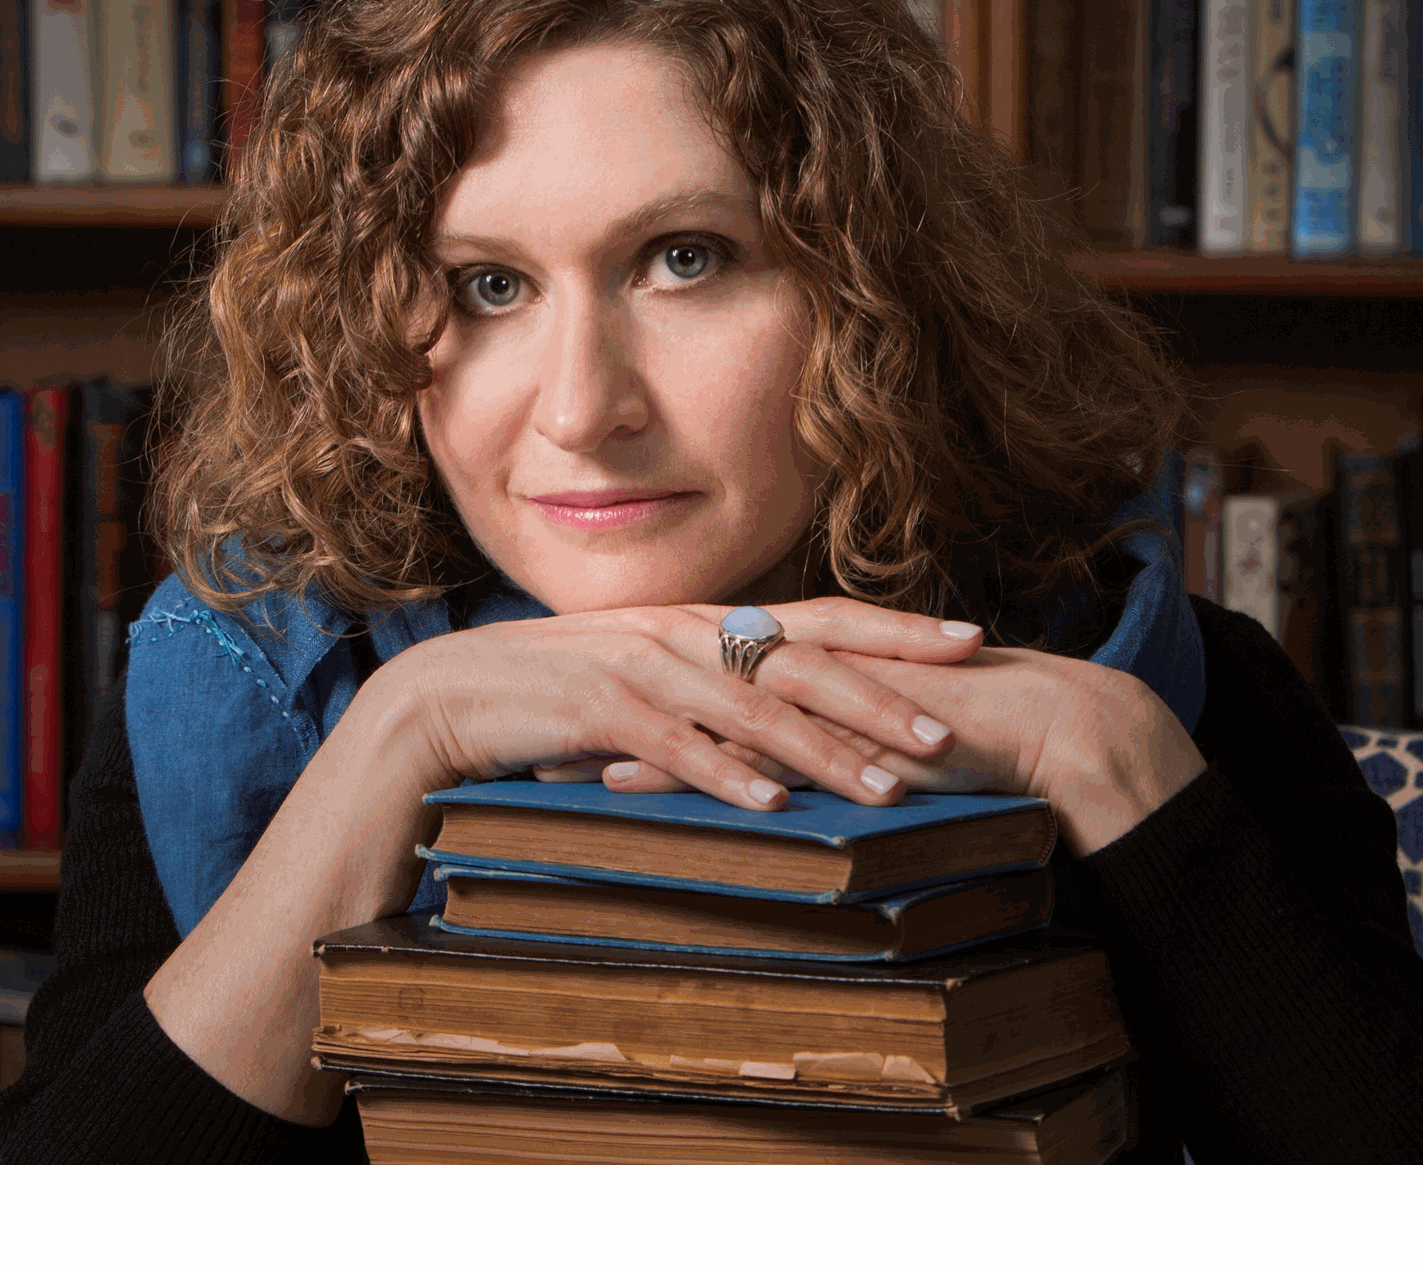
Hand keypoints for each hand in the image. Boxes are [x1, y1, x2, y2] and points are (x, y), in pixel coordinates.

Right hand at [379, 597, 985, 811]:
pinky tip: (773, 803)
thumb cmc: (557, 695)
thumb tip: (791, 721)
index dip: (898, 630)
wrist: (450, 698)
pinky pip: (676, 744)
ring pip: (752, 706)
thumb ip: (716, 688)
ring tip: (888, 786)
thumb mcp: (648, 680)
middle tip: (955, 730)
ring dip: (824, 748)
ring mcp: (642, 665)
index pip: (820, 619)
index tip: (973, 639)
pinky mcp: (598, 707)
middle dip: (885, 694)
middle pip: (803, 659)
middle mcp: (685, 631)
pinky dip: (726, 772)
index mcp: (705, 620)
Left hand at [594, 645, 1207, 855]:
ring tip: (548, 754)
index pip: (710, 667)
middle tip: (537, 722)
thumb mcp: (893, 726)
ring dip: (621, 728)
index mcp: (813, 658)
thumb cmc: (981, 733)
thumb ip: (845, 731)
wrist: (1054, 726)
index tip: (581, 706)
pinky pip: (735, 743)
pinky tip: (615, 781)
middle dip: (612, 698)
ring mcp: (809, 689)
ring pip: (692, 704)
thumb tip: (804, 757)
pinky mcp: (824, 725)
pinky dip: (672, 760)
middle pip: (684, 675)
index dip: (645, 686)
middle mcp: (801, 662)